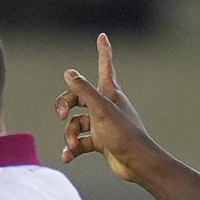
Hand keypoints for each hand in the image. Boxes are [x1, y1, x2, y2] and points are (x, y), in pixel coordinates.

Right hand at [54, 33, 157, 183]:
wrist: (136, 163)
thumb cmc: (123, 133)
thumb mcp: (100, 109)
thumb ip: (83, 90)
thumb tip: (69, 72)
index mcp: (110, 93)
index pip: (105, 66)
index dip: (103, 51)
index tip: (103, 36)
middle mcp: (105, 106)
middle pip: (77, 97)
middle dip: (65, 105)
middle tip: (62, 114)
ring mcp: (101, 124)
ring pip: (75, 123)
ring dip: (69, 134)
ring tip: (72, 144)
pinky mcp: (100, 142)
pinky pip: (79, 142)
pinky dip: (71, 149)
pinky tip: (67, 157)